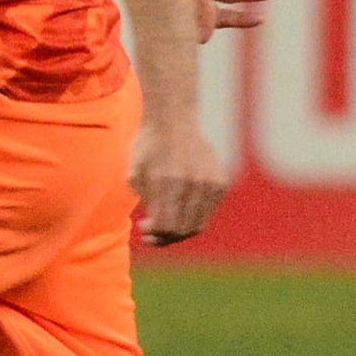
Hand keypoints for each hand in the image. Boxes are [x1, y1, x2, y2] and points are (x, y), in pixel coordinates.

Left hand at [130, 113, 227, 246]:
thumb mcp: (134, 173)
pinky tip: (179, 207)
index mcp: (168, 181)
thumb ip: (145, 202)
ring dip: (180, 230)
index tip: (144, 227)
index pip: (167, 226)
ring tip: (165, 222)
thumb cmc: (148, 147)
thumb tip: (156, 226)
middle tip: (152, 232)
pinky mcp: (221, 181)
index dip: (154, 234)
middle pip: (184, 230)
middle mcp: (193, 183)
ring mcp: (211, 182)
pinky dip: (193, 215)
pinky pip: (208, 212)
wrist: (173, 118)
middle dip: (165, 236)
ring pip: (198, 224)